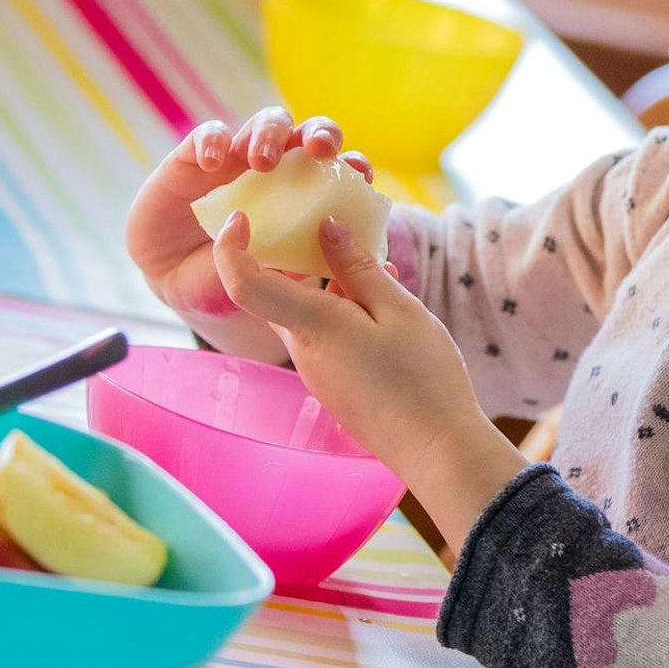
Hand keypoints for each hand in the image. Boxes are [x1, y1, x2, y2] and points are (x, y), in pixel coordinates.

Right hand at [128, 108, 371, 358]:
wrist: (180, 282)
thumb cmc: (237, 278)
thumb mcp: (272, 283)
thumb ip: (305, 266)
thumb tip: (356, 262)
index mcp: (304, 195)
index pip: (339, 169)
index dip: (354, 166)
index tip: (361, 175)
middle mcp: (277, 168)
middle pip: (309, 132)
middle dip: (321, 134)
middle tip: (321, 150)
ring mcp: (237, 158)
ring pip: (266, 122)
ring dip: (270, 134)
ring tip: (262, 163)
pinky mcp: (194, 156)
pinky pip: (208, 134)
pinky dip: (213, 141)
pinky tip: (212, 162)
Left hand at [212, 212, 524, 528]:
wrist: (437, 450)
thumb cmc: (423, 379)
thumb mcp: (399, 310)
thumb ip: (358, 268)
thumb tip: (325, 226)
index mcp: (313, 326)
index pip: (245, 284)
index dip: (231, 247)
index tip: (243, 216)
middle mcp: (303, 350)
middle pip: (281, 291)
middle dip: (302, 255)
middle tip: (339, 226)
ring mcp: (317, 371)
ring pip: (310, 311)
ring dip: (335, 283)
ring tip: (381, 266)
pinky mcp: (333, 383)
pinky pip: (327, 333)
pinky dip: (347, 310)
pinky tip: (386, 305)